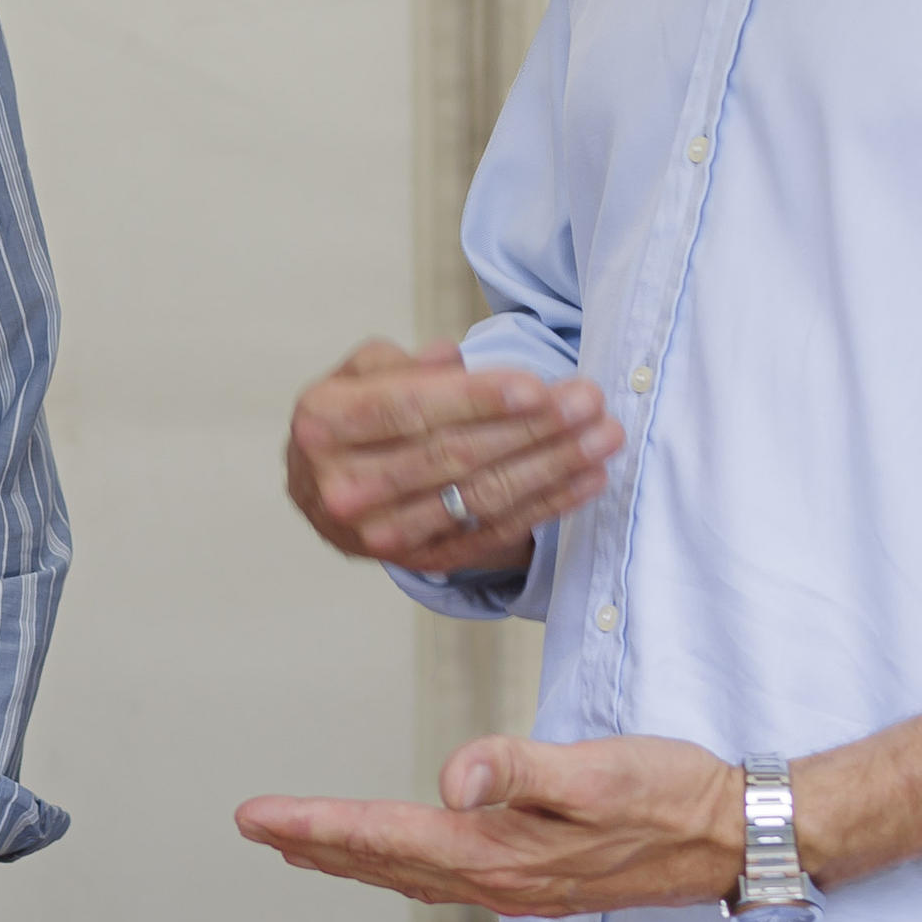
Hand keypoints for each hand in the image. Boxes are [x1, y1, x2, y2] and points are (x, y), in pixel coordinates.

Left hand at [236, 705, 921, 913]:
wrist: (740, 837)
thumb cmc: (671, 795)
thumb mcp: (598, 771)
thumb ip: (521, 770)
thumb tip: (452, 774)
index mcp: (498, 853)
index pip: (384, 836)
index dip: (314, 825)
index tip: (255, 815)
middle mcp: (498, 879)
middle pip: (384, 862)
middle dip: (315, 843)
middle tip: (254, 825)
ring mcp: (519, 884)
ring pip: (412, 872)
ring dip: (352, 857)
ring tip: (302, 844)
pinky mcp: (541, 877)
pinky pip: (448, 874)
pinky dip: (404, 862)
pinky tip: (401, 854)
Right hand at [285, 341, 620, 577]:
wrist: (320, 490)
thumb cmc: (350, 420)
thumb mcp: (357, 375)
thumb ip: (402, 363)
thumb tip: (454, 360)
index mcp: (324, 425)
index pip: (409, 410)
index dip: (476, 400)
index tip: (536, 387)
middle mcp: (346, 486)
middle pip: (454, 456)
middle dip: (530, 428)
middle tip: (588, 403)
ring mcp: (382, 533)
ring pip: (480, 497)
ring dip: (551, 467)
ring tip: (601, 438)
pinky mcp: (420, 561)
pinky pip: (493, 532)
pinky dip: (546, 505)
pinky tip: (586, 479)